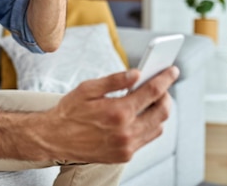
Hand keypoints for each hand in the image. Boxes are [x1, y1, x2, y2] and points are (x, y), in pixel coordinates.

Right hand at [44, 66, 178, 163]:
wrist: (54, 139)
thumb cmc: (68, 112)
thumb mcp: (87, 89)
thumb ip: (114, 80)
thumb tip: (136, 73)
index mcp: (117, 112)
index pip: (152, 92)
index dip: (165, 79)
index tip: (172, 71)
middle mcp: (126, 131)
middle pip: (162, 111)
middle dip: (165, 95)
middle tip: (159, 85)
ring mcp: (127, 146)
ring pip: (158, 127)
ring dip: (159, 111)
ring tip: (150, 100)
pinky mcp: (124, 155)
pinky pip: (147, 138)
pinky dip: (150, 125)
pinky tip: (140, 115)